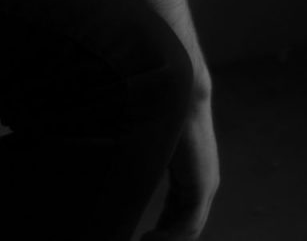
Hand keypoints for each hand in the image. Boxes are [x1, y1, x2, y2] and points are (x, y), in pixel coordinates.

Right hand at [142, 93, 218, 239]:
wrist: (176, 82)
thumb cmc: (154, 100)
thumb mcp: (144, 138)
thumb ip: (135, 158)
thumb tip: (102, 167)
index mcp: (190, 170)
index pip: (177, 208)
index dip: (161, 227)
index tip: (142, 237)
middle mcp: (201, 180)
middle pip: (183, 221)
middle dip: (163, 235)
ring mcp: (204, 184)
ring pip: (186, 226)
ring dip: (164, 239)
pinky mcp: (201, 185)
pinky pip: (189, 223)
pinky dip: (169, 237)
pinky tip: (147, 239)